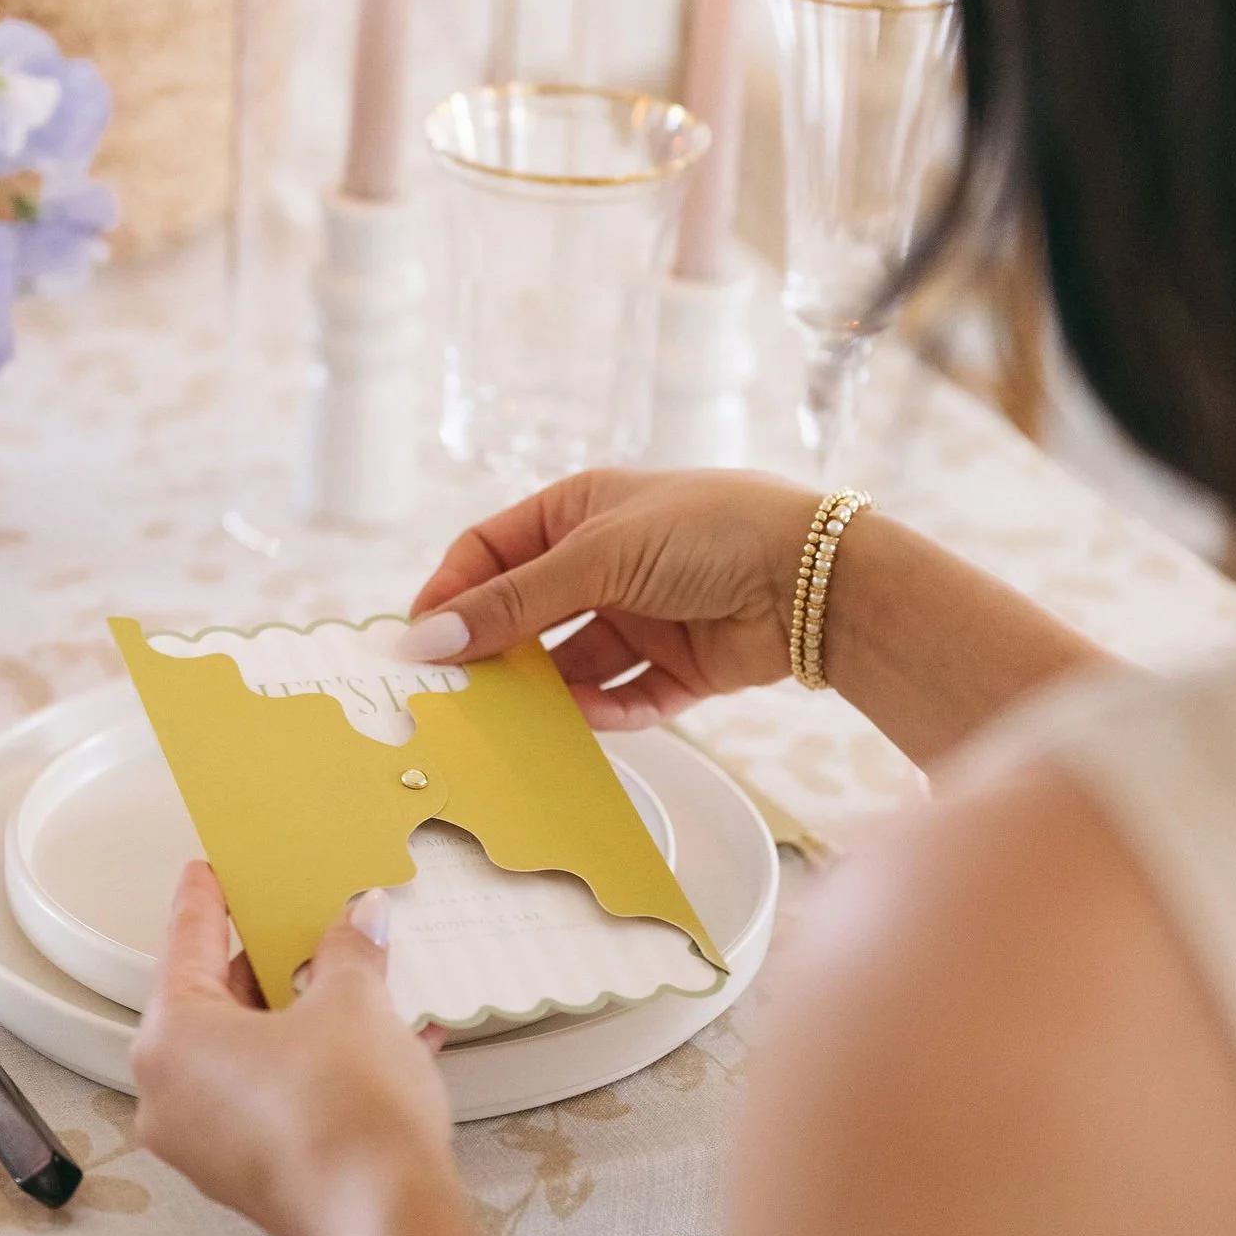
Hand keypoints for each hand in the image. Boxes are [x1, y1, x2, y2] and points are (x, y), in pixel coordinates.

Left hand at [132, 863, 454, 1235]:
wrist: (387, 1221)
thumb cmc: (348, 1114)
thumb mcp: (354, 1002)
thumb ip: (349, 950)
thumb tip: (358, 921)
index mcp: (170, 1040)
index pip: (185, 945)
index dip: (206, 901)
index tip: (208, 874)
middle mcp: (170, 1097)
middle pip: (212, 1004)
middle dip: (268, 966)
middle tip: (304, 927)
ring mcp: (205, 1146)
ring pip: (247, 1057)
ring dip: (299, 1020)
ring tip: (356, 984)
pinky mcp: (248, 1178)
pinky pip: (272, 1102)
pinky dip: (313, 1070)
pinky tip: (379, 1047)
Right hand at [402, 469, 818, 726]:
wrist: (817, 576)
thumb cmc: (708, 530)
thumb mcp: (597, 555)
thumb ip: (515, 602)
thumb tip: (431, 636)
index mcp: (579, 511)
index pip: (490, 553)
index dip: (452, 593)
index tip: (419, 642)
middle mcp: (607, 562)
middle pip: (527, 615)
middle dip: (494, 652)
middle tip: (456, 694)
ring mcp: (643, 616)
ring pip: (572, 666)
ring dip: (545, 693)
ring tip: (512, 723)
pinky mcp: (679, 666)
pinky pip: (624, 697)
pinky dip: (603, 714)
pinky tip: (584, 724)